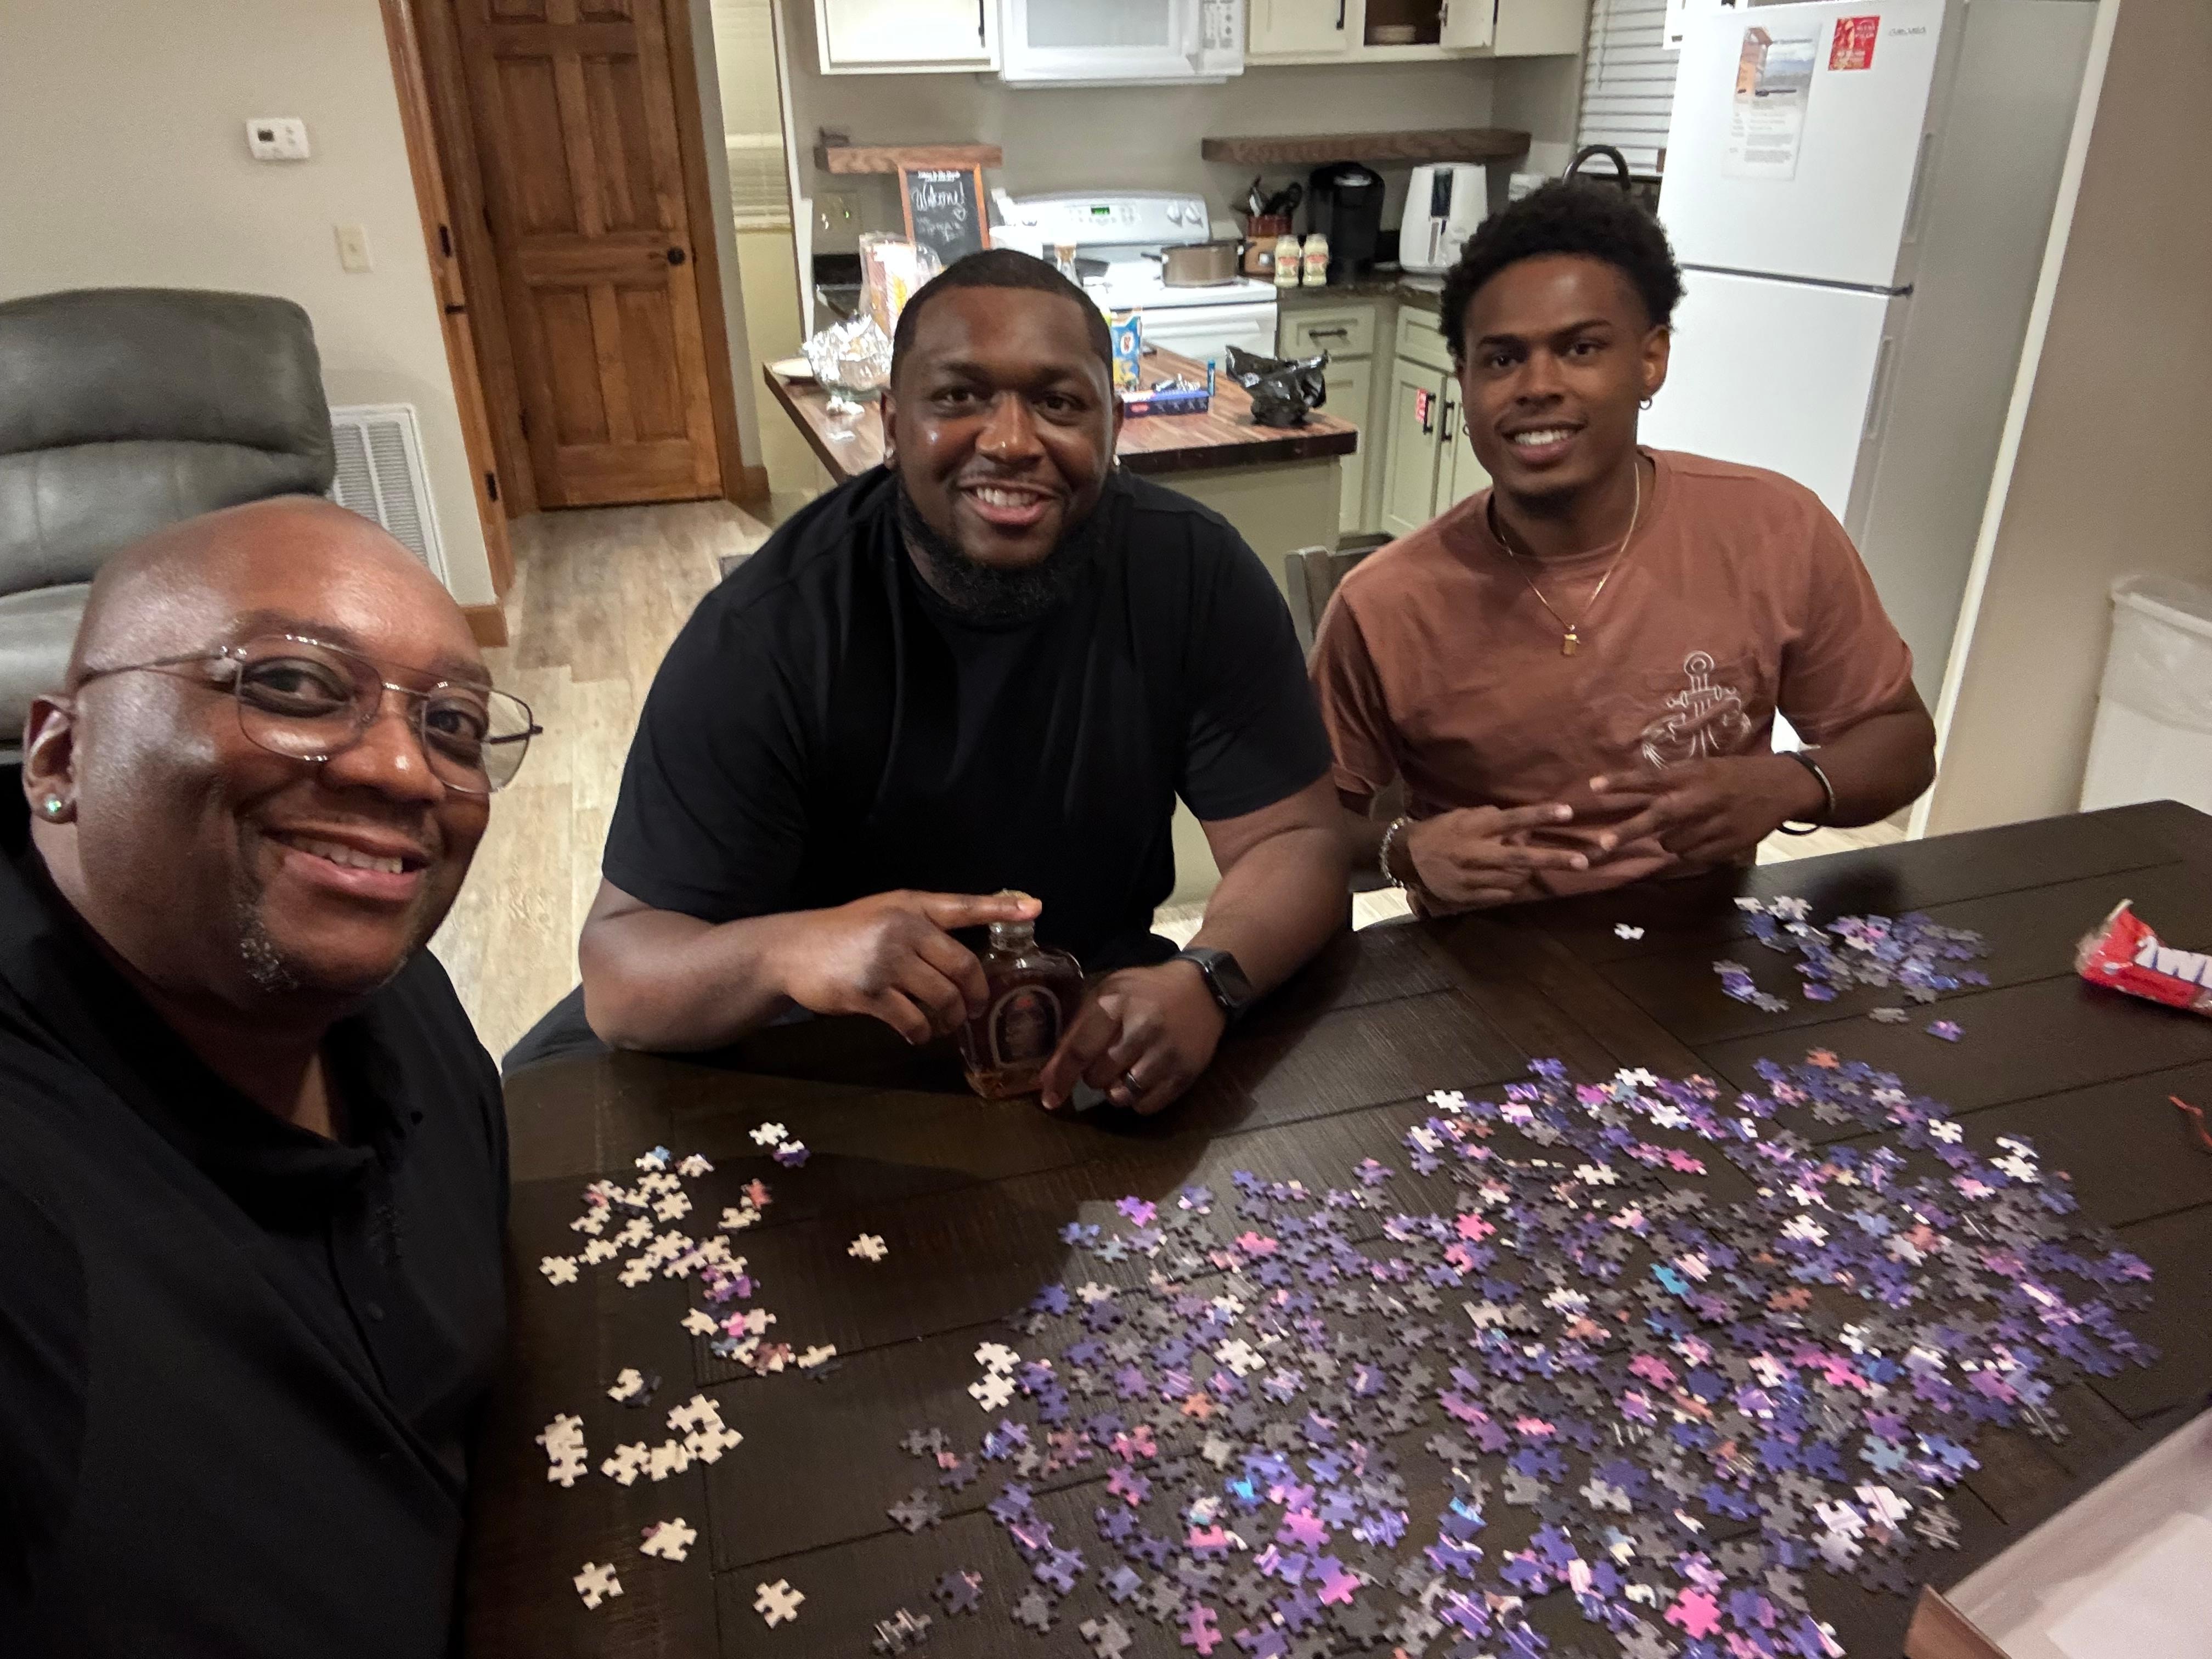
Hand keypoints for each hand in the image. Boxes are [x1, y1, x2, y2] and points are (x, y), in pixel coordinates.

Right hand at [775, 889, 1040, 1043]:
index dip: (1000, 909)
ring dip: (949, 1018)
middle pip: (962, 966)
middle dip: (974, 994)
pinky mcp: (868, 992)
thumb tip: (970, 943)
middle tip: (973, 1008)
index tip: (1035, 909)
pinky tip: (917, 1032)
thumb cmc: (846, 933)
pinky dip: (921, 1031)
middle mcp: (903, 929)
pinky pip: (912, 1020)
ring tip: (945, 1024)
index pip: (964, 906)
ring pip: (942, 997)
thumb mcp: (886, 912)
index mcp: (911, 907)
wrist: (793, 950)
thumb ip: (926, 922)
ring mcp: (885, 961)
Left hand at [1036, 961, 1225, 1115]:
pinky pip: (1147, 1106)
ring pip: (1122, 1096)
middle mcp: (1141, 1028)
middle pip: (1098, 1077)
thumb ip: (1077, 1030)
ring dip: (1115, 1091)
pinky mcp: (1184, 1073)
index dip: (1060, 1077)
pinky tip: (1143, 1078)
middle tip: (1105, 1061)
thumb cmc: (1145, 991)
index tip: (1049, 1097)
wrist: (1201, 990)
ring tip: (1124, 1071)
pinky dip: (1138, 1099)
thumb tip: (1047, 1077)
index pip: (1080, 1050)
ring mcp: (1165, 1053)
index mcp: (1116, 1004)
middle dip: (1094, 1075)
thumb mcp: (1108, 993)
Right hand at [1399, 803, 1604, 910]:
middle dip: (1554, 859)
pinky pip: (1502, 894)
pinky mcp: (1469, 896)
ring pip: (1515, 879)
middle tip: (1583, 861)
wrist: (1407, 859)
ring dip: (1528, 873)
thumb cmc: (1440, 832)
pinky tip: (1505, 879)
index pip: (1513, 820)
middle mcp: (1475, 854)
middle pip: (1521, 857)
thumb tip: (1521, 827)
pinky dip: (1510, 886)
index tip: (1568, 812)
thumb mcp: (1463, 817)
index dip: (1540, 816)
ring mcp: (1472, 878)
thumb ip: (1491, 820)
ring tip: (1528, 866)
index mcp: (1474, 829)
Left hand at [1586, 754, 1825, 865]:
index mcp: (1693, 775)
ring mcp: (1713, 825)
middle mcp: (1700, 800)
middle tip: (1602, 844)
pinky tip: (1705, 836)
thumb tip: (1633, 793)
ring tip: (1690, 824)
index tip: (1593, 786)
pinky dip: (1690, 850)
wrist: (1781, 787)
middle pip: (1656, 819)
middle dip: (1626, 832)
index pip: (1650, 778)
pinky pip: (1691, 856)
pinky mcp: (1724, 846)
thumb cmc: (1735, 774)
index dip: (1622, 783)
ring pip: (1671, 843)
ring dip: (1669, 838)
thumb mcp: (1704, 767)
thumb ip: (1672, 781)